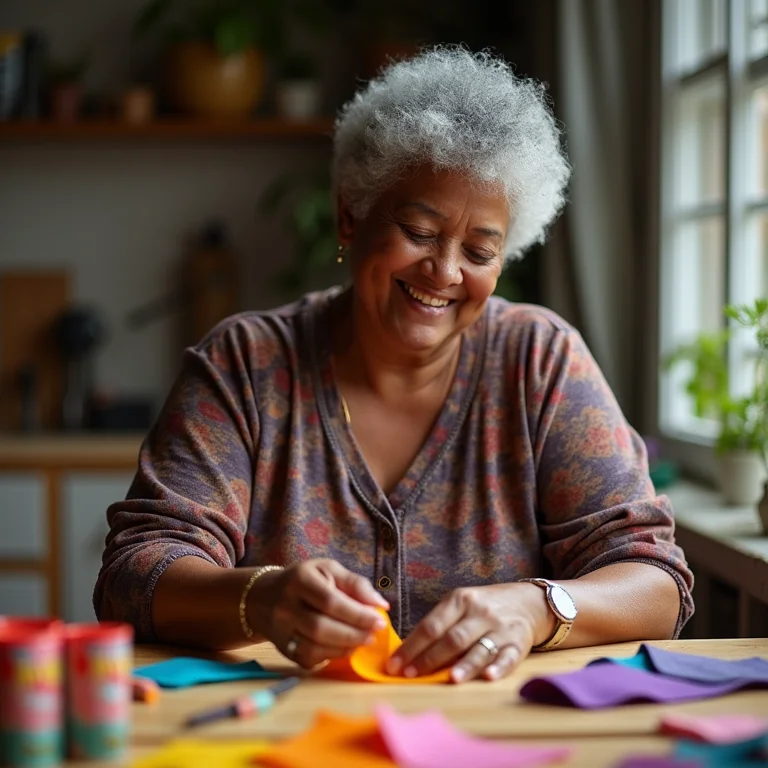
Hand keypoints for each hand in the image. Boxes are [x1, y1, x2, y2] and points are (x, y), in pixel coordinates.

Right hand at [247, 558, 388, 668]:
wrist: (262, 596)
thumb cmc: (305, 580)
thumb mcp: (328, 570)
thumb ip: (355, 584)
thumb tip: (381, 605)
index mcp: (300, 579)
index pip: (330, 601)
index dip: (357, 614)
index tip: (380, 621)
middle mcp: (285, 605)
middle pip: (321, 627)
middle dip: (353, 634)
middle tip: (373, 635)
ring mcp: (280, 630)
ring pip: (314, 647)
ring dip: (344, 648)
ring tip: (362, 642)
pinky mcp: (281, 648)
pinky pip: (308, 659)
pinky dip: (331, 656)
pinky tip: (344, 648)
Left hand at [386, 583, 554, 682]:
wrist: (526, 601)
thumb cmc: (482, 607)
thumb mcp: (459, 604)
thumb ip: (439, 624)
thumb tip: (409, 652)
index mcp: (460, 600)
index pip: (431, 625)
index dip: (412, 646)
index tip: (395, 665)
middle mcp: (480, 613)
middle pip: (452, 638)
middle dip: (429, 659)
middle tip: (411, 675)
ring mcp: (500, 628)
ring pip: (479, 648)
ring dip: (464, 665)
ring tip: (450, 679)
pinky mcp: (518, 643)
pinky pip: (508, 657)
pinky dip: (499, 667)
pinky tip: (489, 676)